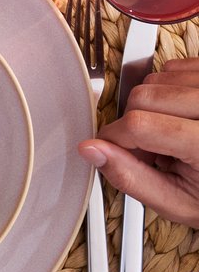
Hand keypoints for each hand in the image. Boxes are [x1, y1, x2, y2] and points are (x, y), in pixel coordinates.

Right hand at [81, 57, 198, 226]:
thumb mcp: (179, 203)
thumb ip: (131, 178)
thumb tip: (92, 150)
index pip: (140, 124)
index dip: (116, 137)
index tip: (113, 149)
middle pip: (143, 97)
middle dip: (133, 123)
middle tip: (150, 150)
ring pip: (154, 79)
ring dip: (149, 106)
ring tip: (169, 135)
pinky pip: (172, 68)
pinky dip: (165, 89)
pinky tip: (179, 115)